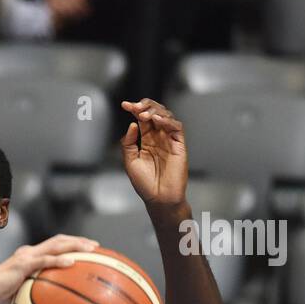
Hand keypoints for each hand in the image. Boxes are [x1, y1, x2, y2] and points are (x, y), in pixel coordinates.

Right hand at [0, 234, 97, 303]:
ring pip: (55, 245)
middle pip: (59, 240)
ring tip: (91, 249)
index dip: (71, 244)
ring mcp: (26, 257)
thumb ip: (33, 292)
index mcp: (29, 256)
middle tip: (96, 246)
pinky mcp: (22, 264)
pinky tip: (72, 262)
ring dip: (75, 245)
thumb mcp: (19, 292)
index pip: (53, 245)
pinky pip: (45, 260)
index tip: (88, 250)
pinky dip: (59, 260)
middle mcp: (29, 252)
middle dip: (79, 240)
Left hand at [120, 98, 187, 212]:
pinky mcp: (179, 145)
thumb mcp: (130, 162)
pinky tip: (156, 120)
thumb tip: (131, 125)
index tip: (125, 105)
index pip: (141, 120)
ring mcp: (169, 140)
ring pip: (166, 116)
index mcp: (146, 141)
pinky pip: (176, 127)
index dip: (134, 110)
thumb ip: (128, 144)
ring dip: (155, 111)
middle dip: (145, 106)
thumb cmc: (145, 184)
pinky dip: (167, 121)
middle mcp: (158, 138)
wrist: (159, 198)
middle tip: (135, 106)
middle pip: (154, 113)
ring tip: (144, 114)